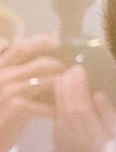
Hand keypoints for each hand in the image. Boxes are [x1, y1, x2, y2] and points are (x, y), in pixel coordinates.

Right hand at [0, 33, 62, 151]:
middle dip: (58, 61)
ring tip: (71, 89)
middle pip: (36, 61)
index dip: (40, 41)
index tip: (56, 40)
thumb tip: (36, 57)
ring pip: (45, 80)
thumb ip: (14, 71)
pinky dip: (57, 107)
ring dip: (62, 85)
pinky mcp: (17, 107)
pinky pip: (46, 104)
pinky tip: (62, 111)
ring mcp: (8, 91)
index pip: (19, 47)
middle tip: (69, 67)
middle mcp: (1, 75)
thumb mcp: (1, 85)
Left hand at [51, 63, 115, 151]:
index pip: (108, 122)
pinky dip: (57, 94)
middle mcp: (91, 136)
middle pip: (84, 112)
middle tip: (78, 69)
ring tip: (68, 71)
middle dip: (79, 89)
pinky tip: (58, 80)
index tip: (100, 94)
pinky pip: (57, 110)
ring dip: (66, 88)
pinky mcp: (57, 131)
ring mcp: (72, 134)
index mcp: (110, 134)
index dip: (103, 108)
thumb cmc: (104, 139)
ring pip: (68, 109)